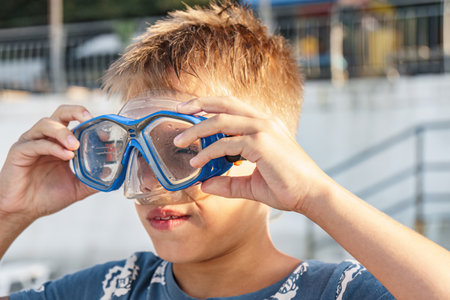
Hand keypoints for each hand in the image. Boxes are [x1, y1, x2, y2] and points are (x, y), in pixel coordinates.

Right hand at [0, 105, 96, 221]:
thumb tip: (114, 176)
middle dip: (76, 112)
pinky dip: (53, 147)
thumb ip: (94, 180)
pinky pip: (36, 144)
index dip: (90, 122)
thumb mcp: (77, 187)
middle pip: (60, 113)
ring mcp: (31, 143)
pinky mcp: (19, 152)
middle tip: (88, 119)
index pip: (76, 122)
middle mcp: (46, 138)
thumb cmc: (47, 196)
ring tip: (76, 146)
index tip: (105, 133)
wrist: (22, 210)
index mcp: (60, 143)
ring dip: (64, 132)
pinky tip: (66, 156)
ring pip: (46, 124)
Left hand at [174, 97, 330, 212]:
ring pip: (221, 120)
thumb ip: (227, 182)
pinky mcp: (261, 143)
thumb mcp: (250, 184)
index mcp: (264, 125)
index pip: (232, 107)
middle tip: (179, 109)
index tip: (191, 111)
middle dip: (199, 103)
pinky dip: (207, 152)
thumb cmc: (286, 187)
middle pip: (224, 103)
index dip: (210, 106)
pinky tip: (196, 163)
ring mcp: (263, 129)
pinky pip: (225, 144)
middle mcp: (264, 121)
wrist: (312, 195)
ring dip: (197, 129)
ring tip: (179, 141)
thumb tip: (203, 183)